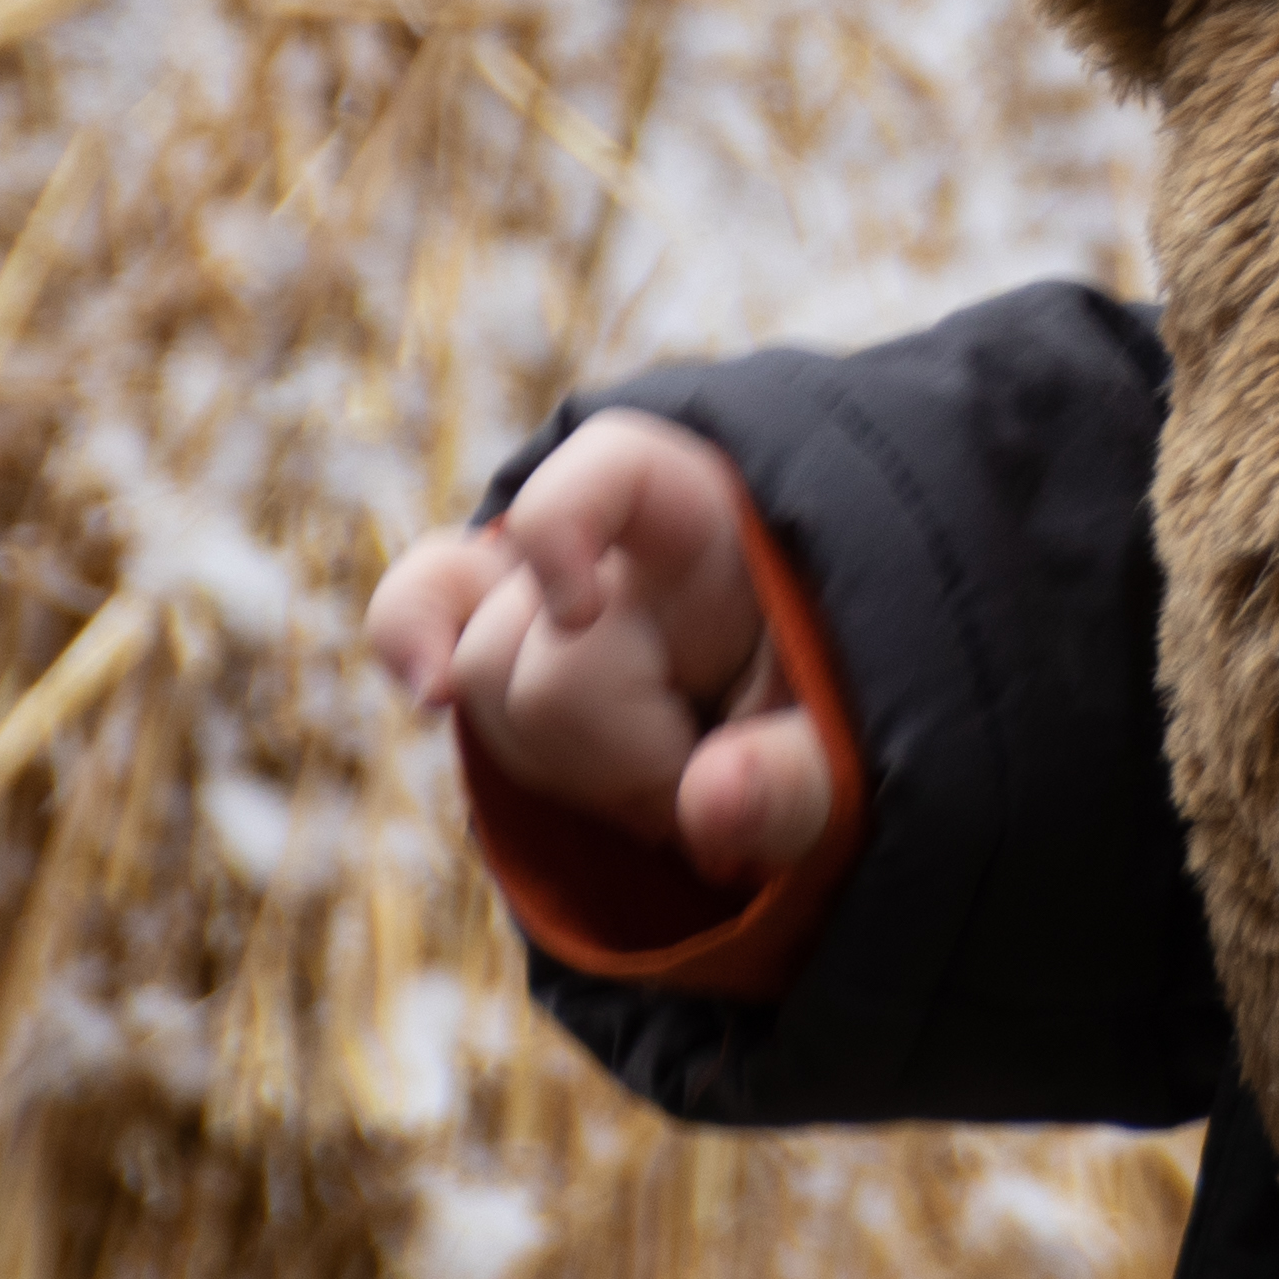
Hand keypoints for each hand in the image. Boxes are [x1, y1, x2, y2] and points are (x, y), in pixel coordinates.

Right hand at [368, 411, 835, 876]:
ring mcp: (551, 585)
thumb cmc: (849, 715)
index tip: (580, 611)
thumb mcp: (863, 745)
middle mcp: (620, 539)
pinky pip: (417, 614)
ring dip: (570, 767)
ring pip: (485, 679)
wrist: (826, 737)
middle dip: (615, 755)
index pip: (606, 467)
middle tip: (712, 790)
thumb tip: (708, 811)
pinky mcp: (511, 641)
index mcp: (718, 520)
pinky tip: (431, 692)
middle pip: (538, 641)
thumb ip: (798, 777)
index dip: (558, 525)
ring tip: (666, 785)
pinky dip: (414, 646)